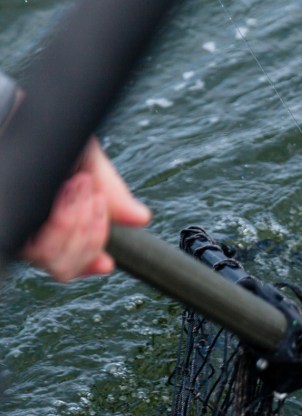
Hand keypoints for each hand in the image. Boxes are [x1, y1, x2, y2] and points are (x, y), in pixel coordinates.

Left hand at [21, 138, 150, 281]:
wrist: (20, 114)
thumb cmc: (45, 131)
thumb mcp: (86, 158)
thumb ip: (112, 191)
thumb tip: (141, 218)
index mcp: (50, 219)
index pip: (68, 263)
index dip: (88, 264)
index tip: (106, 262)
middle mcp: (29, 228)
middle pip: (64, 267)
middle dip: (91, 235)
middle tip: (92, 194)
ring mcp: (18, 226)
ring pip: (53, 261)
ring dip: (78, 226)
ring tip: (78, 186)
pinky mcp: (10, 226)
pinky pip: (37, 247)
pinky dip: (62, 223)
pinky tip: (65, 192)